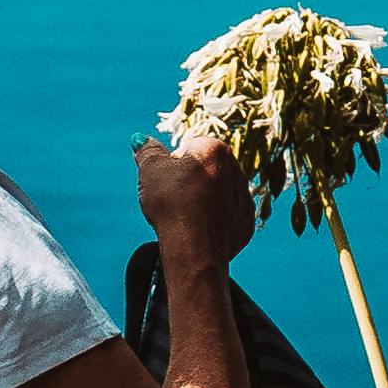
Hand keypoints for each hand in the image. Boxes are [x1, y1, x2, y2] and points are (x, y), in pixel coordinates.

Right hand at [134, 133, 253, 275]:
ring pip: (217, 194)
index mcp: (216, 149)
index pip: (188, 150)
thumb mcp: (151, 170)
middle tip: (173, 200)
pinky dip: (213, 222)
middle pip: (205, 171)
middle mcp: (237, 170)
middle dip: (189, 182)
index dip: (171, 167)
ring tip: (185, 217)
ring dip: (202, 201)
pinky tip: (199, 230)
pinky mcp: (245, 222)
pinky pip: (226, 217)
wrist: (193, 249)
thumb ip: (148, 151)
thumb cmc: (172, 203)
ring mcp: (244, 198)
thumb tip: (141, 139)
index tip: (166, 183)